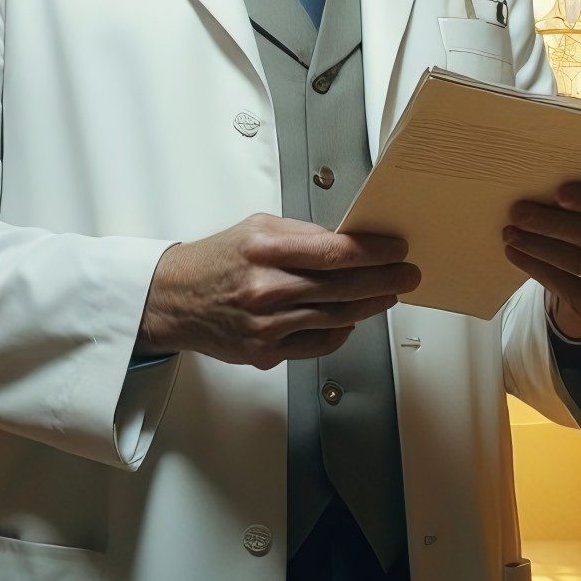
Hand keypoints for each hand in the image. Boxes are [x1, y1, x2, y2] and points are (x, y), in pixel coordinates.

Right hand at [136, 213, 419, 368]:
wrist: (174, 299)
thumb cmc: (216, 261)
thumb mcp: (256, 229)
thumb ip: (302, 235)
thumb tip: (348, 242)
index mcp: (264, 249)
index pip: (334, 251)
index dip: (373, 251)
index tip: (395, 249)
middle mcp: (266, 288)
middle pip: (343, 286)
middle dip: (384, 279)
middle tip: (407, 273)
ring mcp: (266, 324)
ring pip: (336, 317)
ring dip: (370, 305)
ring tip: (388, 294)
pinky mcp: (265, 352)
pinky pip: (319, 344)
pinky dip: (341, 331)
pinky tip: (351, 319)